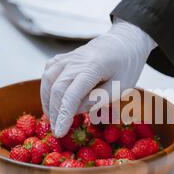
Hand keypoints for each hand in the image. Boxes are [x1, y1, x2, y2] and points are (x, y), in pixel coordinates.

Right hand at [41, 18, 155, 136]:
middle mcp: (75, 60)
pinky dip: (46, 87)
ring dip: (47, 101)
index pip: (71, 95)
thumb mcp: (121, 87)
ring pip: (48, 79)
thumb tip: (75, 110)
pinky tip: (50, 98)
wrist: (125, 41)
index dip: (63, 116)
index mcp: (92, 67)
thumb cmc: (127, 66)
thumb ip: (99, 100)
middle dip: (54, 112)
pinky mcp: (64, 57)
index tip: (59, 132)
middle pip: (56, 88)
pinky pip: (49, 71)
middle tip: (56, 131)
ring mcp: (68, 57)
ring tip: (52, 118)